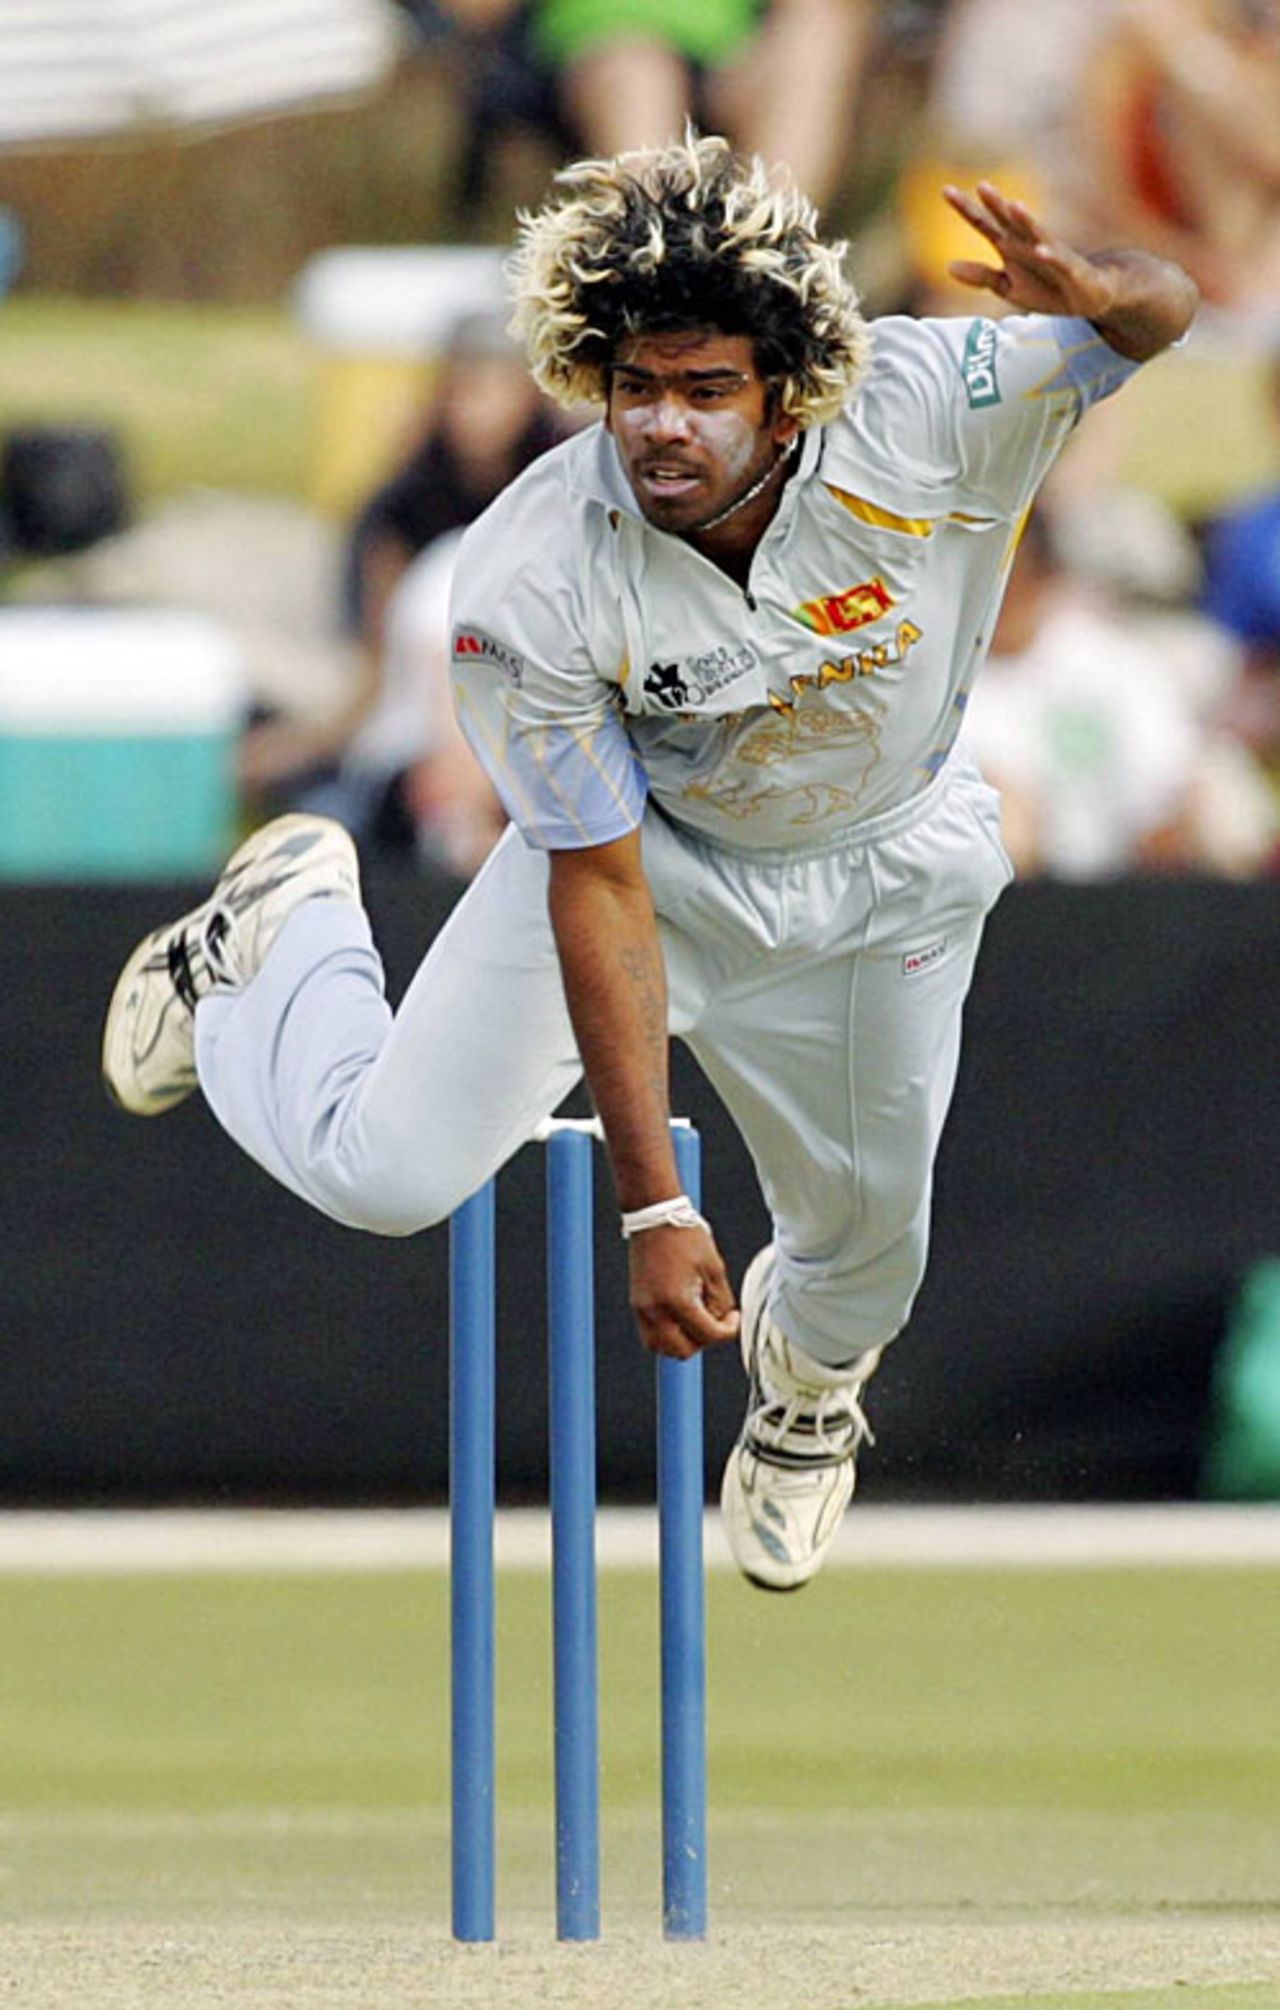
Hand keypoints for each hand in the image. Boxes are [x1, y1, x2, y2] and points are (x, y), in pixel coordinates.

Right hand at [628, 1222, 740, 1359]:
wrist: (655, 1216)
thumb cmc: (685, 1236)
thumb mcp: (714, 1269)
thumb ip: (721, 1301)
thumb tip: (722, 1320)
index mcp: (678, 1301)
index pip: (707, 1335)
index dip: (727, 1330)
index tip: (733, 1318)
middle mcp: (655, 1310)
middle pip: (682, 1351)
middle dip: (703, 1341)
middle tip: (715, 1322)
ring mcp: (642, 1308)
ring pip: (661, 1348)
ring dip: (682, 1342)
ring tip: (696, 1321)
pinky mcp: (636, 1304)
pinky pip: (650, 1335)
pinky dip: (666, 1335)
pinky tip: (680, 1317)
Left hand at [943, 182, 1120, 319]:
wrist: (1088, 295)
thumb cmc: (1046, 288)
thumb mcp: (1008, 287)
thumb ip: (981, 276)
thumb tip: (948, 267)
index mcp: (1010, 246)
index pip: (984, 224)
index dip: (966, 208)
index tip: (946, 190)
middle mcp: (1028, 243)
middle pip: (1009, 220)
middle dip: (997, 204)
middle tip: (982, 186)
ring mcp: (1051, 253)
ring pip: (1037, 233)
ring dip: (1026, 220)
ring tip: (1014, 206)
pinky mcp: (1071, 269)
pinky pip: (1060, 261)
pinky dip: (1051, 255)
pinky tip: (1041, 250)